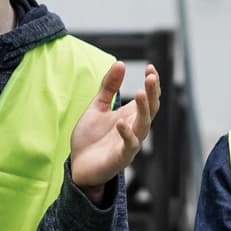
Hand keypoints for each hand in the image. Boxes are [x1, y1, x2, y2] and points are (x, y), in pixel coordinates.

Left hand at [69, 62, 161, 197]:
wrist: (78, 167)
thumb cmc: (91, 139)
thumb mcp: (97, 107)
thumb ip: (109, 88)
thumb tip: (120, 63)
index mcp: (131, 115)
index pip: (149, 97)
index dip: (152, 83)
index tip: (150, 67)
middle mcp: (134, 128)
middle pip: (151, 109)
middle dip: (152, 93)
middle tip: (151, 77)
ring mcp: (130, 144)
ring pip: (144, 125)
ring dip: (143, 109)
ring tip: (139, 93)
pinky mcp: (121, 158)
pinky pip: (129, 146)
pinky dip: (127, 134)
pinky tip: (121, 122)